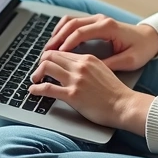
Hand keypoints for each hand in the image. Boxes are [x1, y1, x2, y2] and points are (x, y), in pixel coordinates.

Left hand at [30, 50, 153, 133]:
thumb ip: (87, 67)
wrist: (124, 105)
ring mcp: (76, 80)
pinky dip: (36, 89)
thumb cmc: (116, 93)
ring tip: (35, 80)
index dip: (50, 57)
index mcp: (87, 58)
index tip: (46, 63)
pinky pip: (47, 88)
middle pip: (51, 56)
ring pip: (46, 67)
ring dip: (36, 73)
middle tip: (38, 71)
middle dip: (41, 62)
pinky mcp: (72, 95)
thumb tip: (72, 69)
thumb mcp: (102, 71)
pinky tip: (33, 91)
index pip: (61, 51)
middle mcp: (80, 66)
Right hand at [44, 15, 157, 71]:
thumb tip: (90, 70)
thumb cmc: (141, 50)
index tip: (56, 55)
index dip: (66, 43)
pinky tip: (57, 41)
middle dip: (57, 38)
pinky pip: (74, 22)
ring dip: (58, 33)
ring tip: (48, 48)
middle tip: (45, 53)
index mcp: (108, 28)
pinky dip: (63, 30)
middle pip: (72, 24)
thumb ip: (110, 64)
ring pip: (71, 21)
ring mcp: (97, 19)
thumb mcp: (128, 61)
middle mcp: (101, 20)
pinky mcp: (96, 22)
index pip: (81, 32)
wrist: (151, 38)